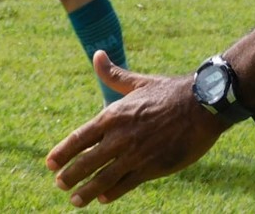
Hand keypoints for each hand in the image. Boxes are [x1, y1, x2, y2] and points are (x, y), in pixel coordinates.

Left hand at [46, 50, 227, 206]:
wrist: (204, 105)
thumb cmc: (172, 92)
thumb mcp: (140, 82)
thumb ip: (114, 75)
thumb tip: (96, 55)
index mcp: (114, 115)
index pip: (79, 139)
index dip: (62, 153)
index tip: (50, 164)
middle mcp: (120, 137)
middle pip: (85, 163)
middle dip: (69, 176)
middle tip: (61, 184)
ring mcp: (135, 155)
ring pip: (101, 179)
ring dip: (85, 191)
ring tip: (76, 199)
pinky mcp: (151, 168)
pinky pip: (124, 185)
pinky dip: (111, 193)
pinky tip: (104, 198)